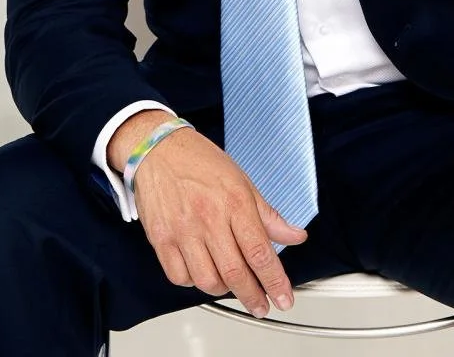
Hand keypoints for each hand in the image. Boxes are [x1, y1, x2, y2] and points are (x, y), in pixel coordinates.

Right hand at [126, 123, 306, 317]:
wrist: (158, 149)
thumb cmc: (200, 162)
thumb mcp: (242, 181)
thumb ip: (269, 215)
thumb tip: (295, 236)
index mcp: (234, 202)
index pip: (260, 252)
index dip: (275, 281)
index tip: (283, 298)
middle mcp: (208, 219)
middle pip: (235, 273)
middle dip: (253, 297)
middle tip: (261, 305)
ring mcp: (183, 231)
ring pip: (207, 280)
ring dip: (223, 289)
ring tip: (231, 283)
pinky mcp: (161, 239)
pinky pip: (179, 277)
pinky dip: (193, 283)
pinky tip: (202, 272)